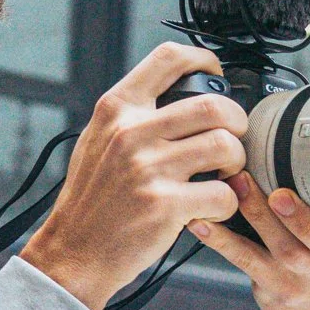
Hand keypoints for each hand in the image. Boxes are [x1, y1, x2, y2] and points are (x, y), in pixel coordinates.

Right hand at [21, 43, 249, 309]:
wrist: (73, 251)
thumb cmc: (91, 200)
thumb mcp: (98, 140)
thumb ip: (133, 115)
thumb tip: (180, 95)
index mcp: (117, 109)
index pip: (169, 58)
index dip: (204, 60)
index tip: (215, 73)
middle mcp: (132, 132)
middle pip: (213, 105)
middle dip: (236, 122)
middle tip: (232, 137)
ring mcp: (148, 168)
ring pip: (225, 145)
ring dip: (236, 162)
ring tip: (224, 174)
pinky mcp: (165, 205)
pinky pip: (223, 193)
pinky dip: (227, 203)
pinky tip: (210, 207)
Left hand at [190, 172, 309, 309]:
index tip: (303, 188)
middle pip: (303, 238)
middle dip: (284, 213)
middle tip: (263, 182)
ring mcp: (289, 276)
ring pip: (268, 244)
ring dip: (248, 213)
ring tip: (232, 182)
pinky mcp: (262, 280)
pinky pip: (236, 257)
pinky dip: (216, 237)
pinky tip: (198, 218)